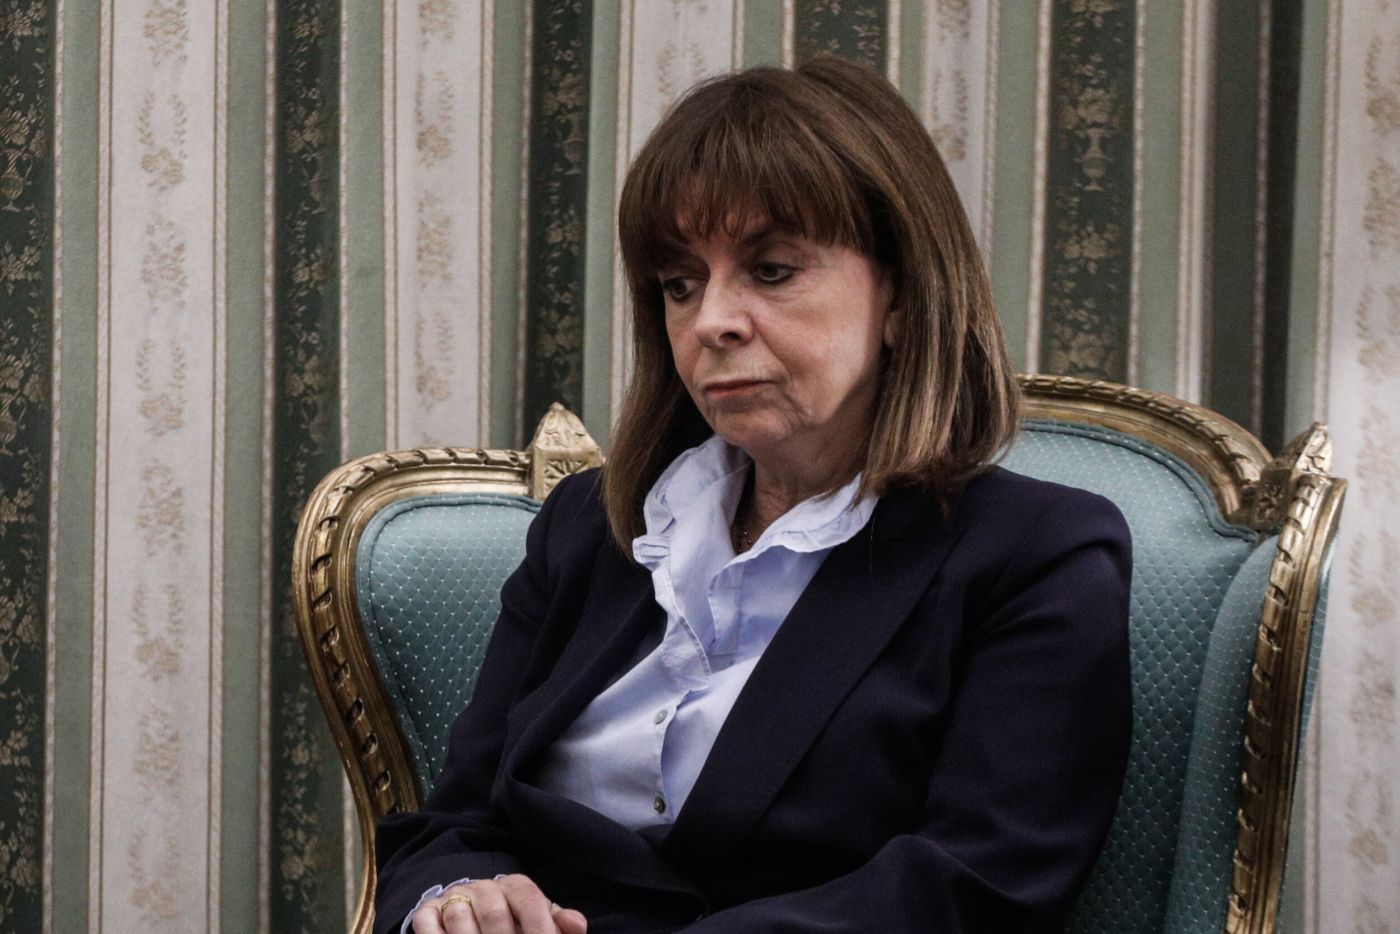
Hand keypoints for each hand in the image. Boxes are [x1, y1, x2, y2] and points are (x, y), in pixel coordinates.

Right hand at [411, 875, 587, 933]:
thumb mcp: (537, 921)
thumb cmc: (513, 923)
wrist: (470, 911)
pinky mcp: (428, 911)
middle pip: (494, 911)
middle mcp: (485, 887)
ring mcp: (455, 898)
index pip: (529, 900)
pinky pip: (428, 924)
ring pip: (460, 917)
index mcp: (516, 886)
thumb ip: (557, 925)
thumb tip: (577, 926)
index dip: (539, 926)